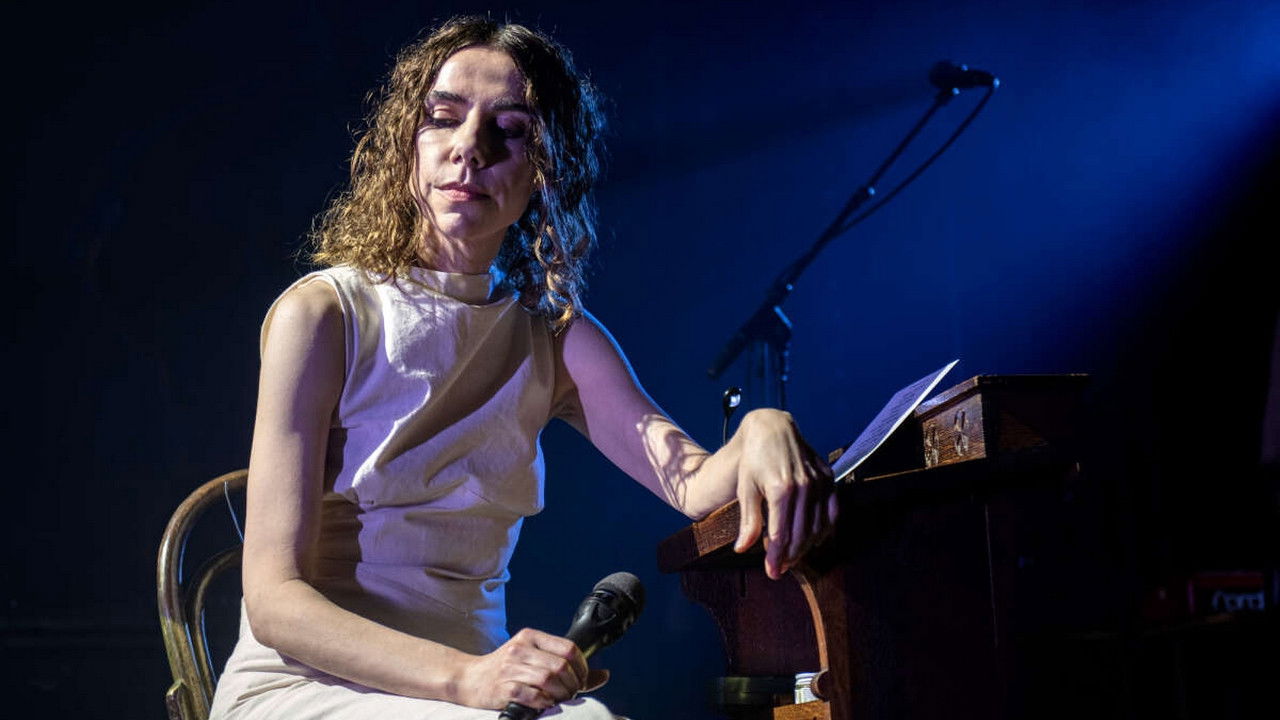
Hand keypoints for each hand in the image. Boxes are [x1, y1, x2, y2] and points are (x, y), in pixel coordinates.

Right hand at [453, 628, 606, 710]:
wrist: (468, 679)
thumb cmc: (505, 670)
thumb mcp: (534, 660)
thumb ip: (567, 666)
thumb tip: (603, 674)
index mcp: (531, 637)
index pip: (568, 648)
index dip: (582, 667)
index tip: (581, 680)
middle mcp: (520, 648)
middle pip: (561, 666)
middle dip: (572, 684)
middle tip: (570, 694)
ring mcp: (510, 668)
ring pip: (549, 680)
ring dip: (560, 695)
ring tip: (558, 700)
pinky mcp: (502, 687)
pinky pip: (532, 695)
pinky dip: (543, 703)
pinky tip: (543, 705)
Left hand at [730, 409, 837, 578]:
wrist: (772, 428)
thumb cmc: (755, 459)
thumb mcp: (746, 488)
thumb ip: (748, 520)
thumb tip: (742, 549)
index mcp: (780, 489)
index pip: (781, 535)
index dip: (776, 558)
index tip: (772, 572)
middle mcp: (804, 486)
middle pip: (801, 535)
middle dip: (790, 557)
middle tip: (780, 569)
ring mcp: (819, 482)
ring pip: (818, 528)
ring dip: (806, 547)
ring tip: (792, 556)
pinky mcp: (828, 478)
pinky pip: (832, 513)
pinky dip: (824, 530)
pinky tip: (813, 539)